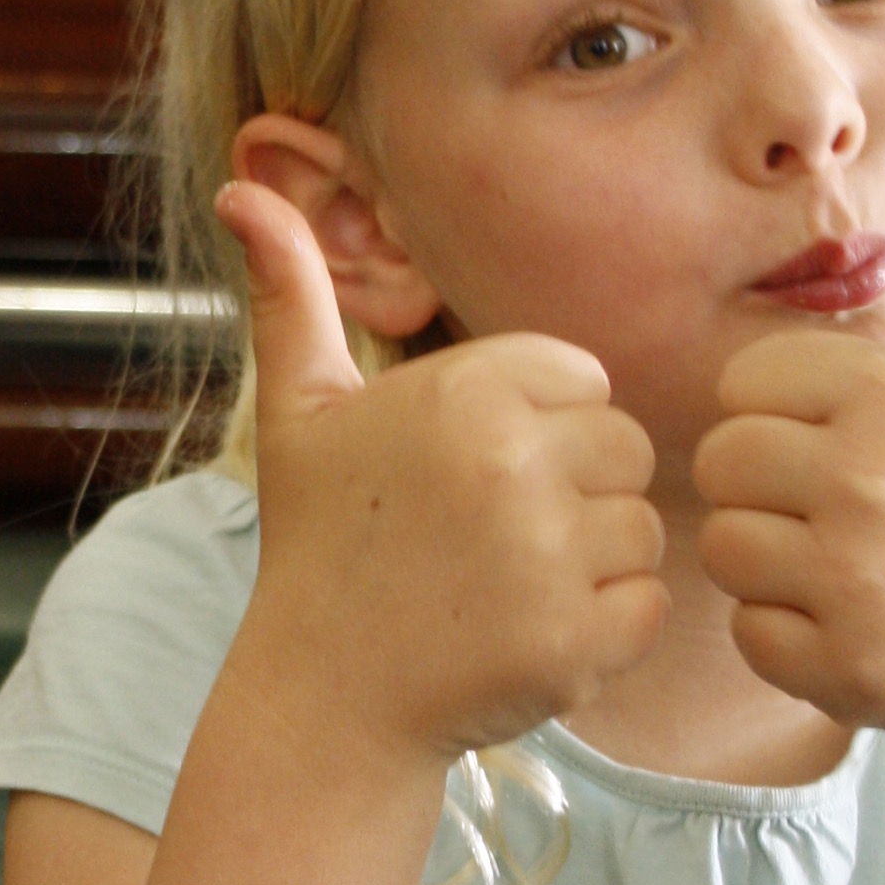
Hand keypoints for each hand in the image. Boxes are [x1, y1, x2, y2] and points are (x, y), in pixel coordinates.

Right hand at [217, 179, 667, 773]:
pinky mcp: (577, 640)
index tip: (471, 482)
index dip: (540, 432)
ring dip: (591, 567)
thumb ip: (291, 294)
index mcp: (464, 388)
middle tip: (488, 547)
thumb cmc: (320, 548)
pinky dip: (603, 634)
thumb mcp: (299, 412)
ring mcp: (548, 555)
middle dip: (574, 497)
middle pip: (623, 450)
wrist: (322, 701)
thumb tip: (237, 183)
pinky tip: (525, 639)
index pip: (584, 381)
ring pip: (641, 530)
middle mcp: (511, 460)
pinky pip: (647, 608)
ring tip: (503, 592)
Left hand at [693, 165, 884, 744]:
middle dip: (763, 486)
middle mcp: (870, 476)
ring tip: (842, 565)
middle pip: (721, 460)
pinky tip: (849, 624)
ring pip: (723, 546)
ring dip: (768, 563)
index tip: (838, 442)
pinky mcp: (842, 663)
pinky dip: (785, 637)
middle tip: (833, 511)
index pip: (747, 381)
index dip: (781, 414)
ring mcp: (854, 575)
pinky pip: (748, 629)